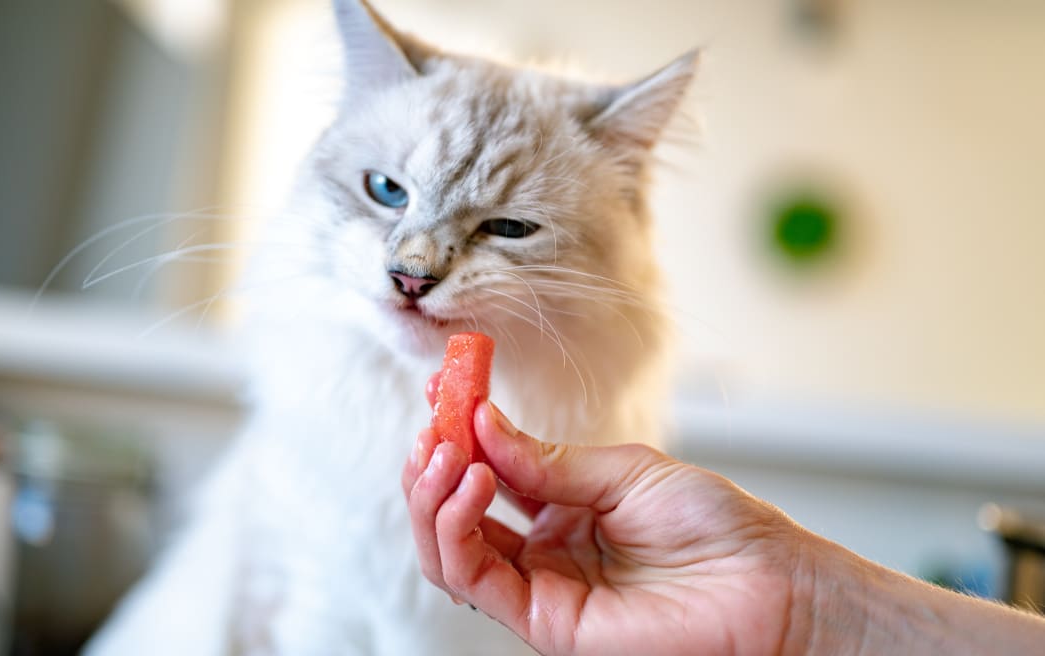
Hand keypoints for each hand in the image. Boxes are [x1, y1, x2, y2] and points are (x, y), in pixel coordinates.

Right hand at [402, 397, 816, 654]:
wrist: (768, 583)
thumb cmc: (717, 526)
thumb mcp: (623, 471)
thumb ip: (547, 459)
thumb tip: (482, 422)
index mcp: (565, 511)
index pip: (488, 471)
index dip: (458, 432)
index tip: (441, 386)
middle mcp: (545, 552)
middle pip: (457, 512)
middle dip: (435, 462)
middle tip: (437, 417)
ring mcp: (542, 589)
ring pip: (450, 550)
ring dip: (432, 496)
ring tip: (447, 448)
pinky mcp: (546, 624)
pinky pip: (475, 578)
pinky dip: (457, 527)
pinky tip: (474, 479)